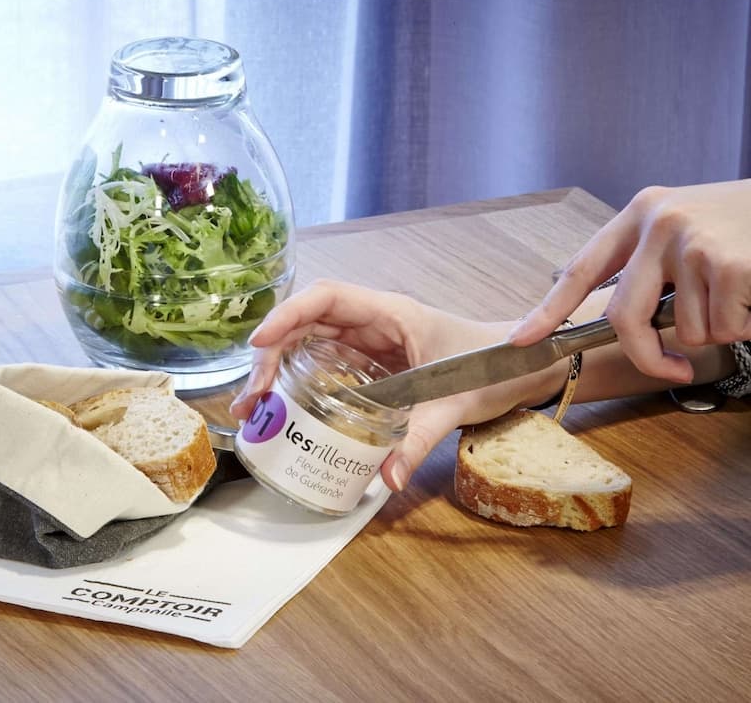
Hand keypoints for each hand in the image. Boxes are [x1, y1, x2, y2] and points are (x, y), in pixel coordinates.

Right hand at [230, 280, 565, 490]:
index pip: (325, 298)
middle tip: (253, 400)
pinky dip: (300, 386)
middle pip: (305, 325)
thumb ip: (419, 438)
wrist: (524, 365)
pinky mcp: (372, 368)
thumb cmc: (494, 364)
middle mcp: (372, 323)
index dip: (286, 315)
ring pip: (309, 346)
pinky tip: (285, 414)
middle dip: (270, 356)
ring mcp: (369, 345)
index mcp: (390, 313)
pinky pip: (326, 369)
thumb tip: (385, 479)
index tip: (259, 345)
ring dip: (278, 372)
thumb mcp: (455, 402)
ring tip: (256, 411)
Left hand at [509, 179, 750, 382]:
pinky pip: (725, 328)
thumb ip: (653, 265)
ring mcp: (694, 243)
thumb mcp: (689, 227)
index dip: (548, 309)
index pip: (582, 269)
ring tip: (742, 289)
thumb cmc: (746, 223)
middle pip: (625, 316)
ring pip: (688, 329)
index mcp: (642, 212)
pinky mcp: (730, 265)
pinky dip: (746, 324)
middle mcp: (660, 223)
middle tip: (674, 369)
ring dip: (721, 325)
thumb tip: (627, 320)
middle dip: (649, 355)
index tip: (522, 340)